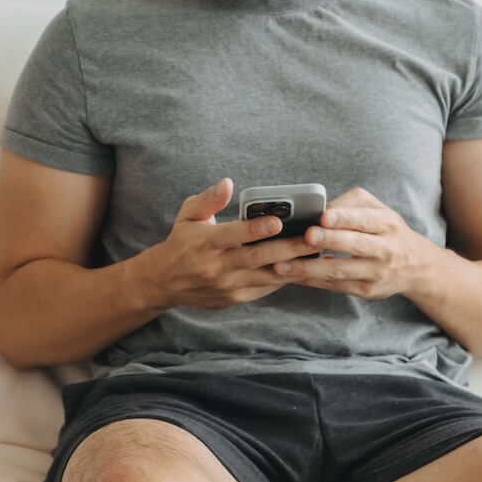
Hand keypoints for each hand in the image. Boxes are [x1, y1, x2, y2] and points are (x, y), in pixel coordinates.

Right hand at [147, 178, 321, 309]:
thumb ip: (209, 199)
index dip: (257, 229)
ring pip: (266, 276)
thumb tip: (228, 183)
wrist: (164, 282)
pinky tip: (302, 267)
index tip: (279, 221)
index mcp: (204, 241)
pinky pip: (264, 288)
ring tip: (318, 254)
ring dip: (293, 266)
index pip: (234, 234)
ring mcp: (226, 285)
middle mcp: (215, 265)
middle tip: (314, 238)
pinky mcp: (234, 298)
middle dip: (289, 248)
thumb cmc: (181, 242)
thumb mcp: (188, 215)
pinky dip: (284, 278)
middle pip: (257, 257)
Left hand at [271, 187, 441, 299]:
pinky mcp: (366, 291)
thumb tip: (321, 208)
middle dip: (329, 240)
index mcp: (388, 224)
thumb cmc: (387, 231)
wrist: (416, 266)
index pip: (365, 219)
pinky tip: (290, 276)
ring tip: (282, 264)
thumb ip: (352, 204)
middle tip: (305, 236)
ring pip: (341, 270)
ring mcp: (376, 273)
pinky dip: (311, 281)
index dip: (344, 217)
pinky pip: (335, 286)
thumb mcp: (379, 210)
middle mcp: (386, 249)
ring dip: (309, 268)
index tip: (323, 215)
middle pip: (355, 245)